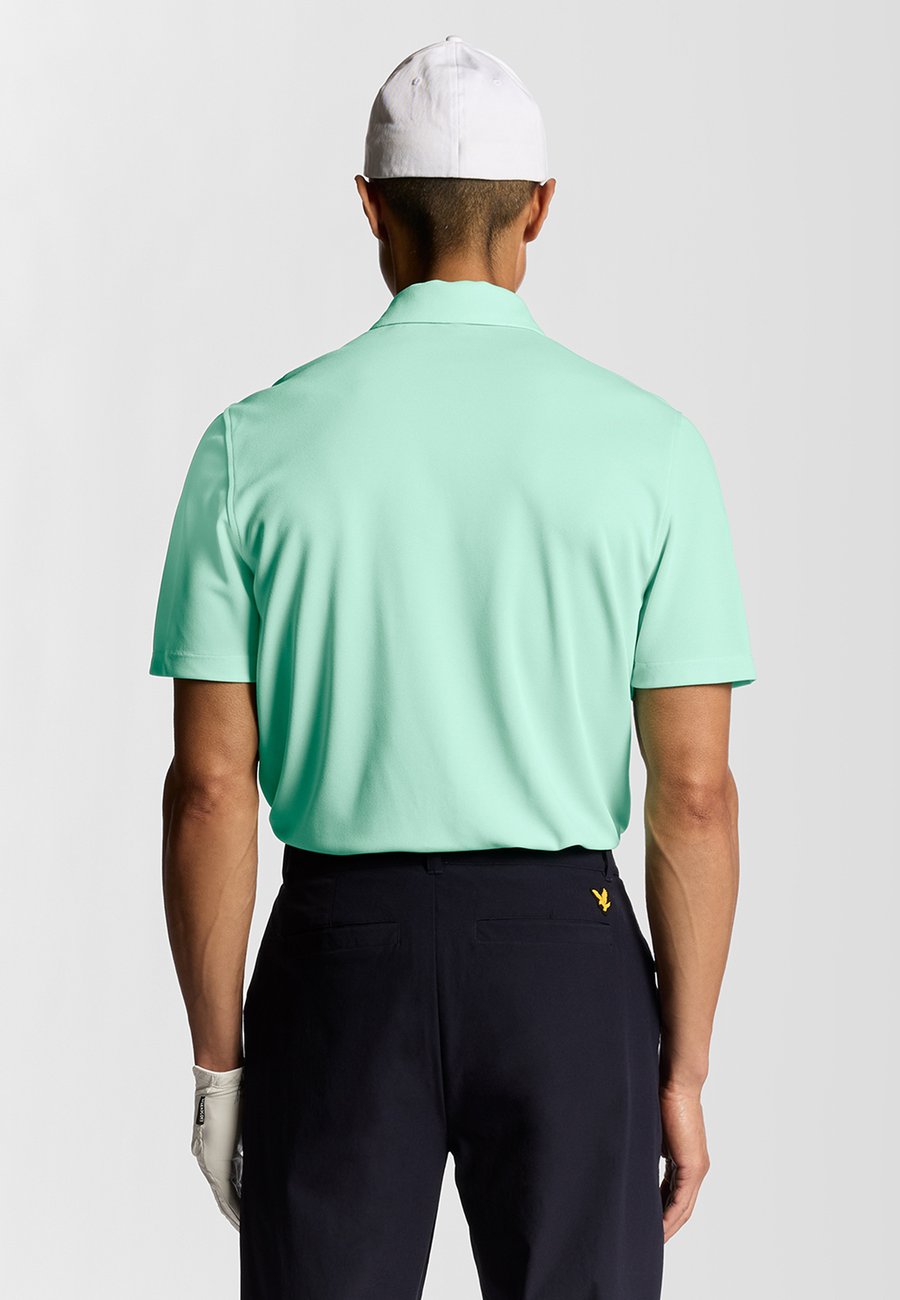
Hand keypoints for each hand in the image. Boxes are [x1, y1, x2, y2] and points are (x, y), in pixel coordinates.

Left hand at [190, 1063, 243, 1229]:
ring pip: (225, 1197)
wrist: (222, 1081)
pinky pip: (225, 1194)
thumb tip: (268, 1138)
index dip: (238, 1199)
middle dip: (237, 1212)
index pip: (229, 1182)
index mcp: (217, 1150)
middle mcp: (210, 1160)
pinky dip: (234, 1208)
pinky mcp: (216, 1163)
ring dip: (236, 1213)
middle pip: (225, 1194)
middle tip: (249, 1227)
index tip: (250, 1211)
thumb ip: (251, 1134)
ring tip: (247, 1228)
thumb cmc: (235, 1093)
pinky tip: (241, 1220)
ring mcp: (211, 1163)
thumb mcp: (246, 1118)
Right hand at [658, 1081, 710, 1241]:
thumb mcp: (654, 1133)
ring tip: (651, 1242)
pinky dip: (670, 1216)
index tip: (646, 1225)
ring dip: (668, 1227)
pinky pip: (681, 1200)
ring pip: (683, 1208)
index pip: (674, 1195)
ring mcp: (696, 1168)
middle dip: (665, 1227)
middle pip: (682, 1208)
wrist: (677, 1082)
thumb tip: (633, 1162)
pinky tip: (658, 1228)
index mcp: (687, 1160)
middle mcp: (696, 1168)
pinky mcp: (692, 1166)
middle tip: (648, 1242)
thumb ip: (649, 1151)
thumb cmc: (663, 1099)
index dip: (662, 1213)